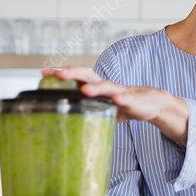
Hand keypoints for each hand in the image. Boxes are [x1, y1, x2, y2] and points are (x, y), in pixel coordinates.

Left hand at [43, 67, 189, 144]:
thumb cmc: (124, 103)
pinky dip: (122, 100)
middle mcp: (106, 85)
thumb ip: (87, 109)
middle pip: (87, 75)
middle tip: (57, 74)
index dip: (62, 73)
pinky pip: (127, 100)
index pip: (77, 76)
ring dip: (95, 88)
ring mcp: (120, 92)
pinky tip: (117, 101)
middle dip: (73, 73)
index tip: (43, 73)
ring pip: (106, 87)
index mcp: (97, 86)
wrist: (152, 103)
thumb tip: (65, 122)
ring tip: (84, 90)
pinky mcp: (133, 101)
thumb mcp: (103, 106)